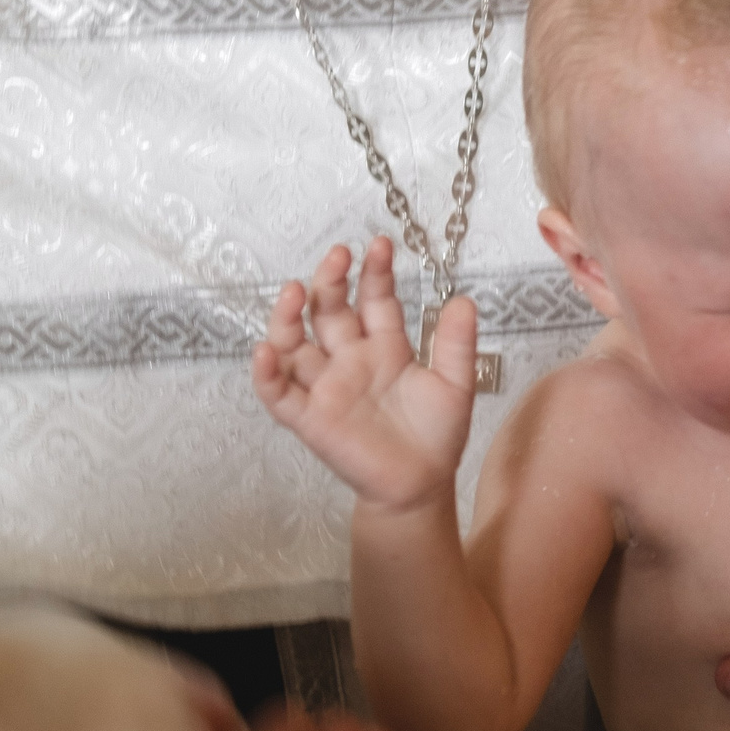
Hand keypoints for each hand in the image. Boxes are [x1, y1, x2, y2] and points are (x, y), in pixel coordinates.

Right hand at [252, 236, 476, 511]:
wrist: (420, 486)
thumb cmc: (436, 434)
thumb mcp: (455, 383)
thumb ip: (456, 344)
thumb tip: (463, 299)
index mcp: (384, 345)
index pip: (374, 299)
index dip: (375, 272)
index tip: (379, 244)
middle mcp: (349, 359)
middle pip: (329, 312)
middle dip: (330, 282)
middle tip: (338, 256)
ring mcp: (326, 386)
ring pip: (294, 345)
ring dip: (288, 318)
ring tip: (293, 291)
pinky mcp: (309, 418)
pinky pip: (279, 394)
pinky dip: (266, 374)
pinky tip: (266, 351)